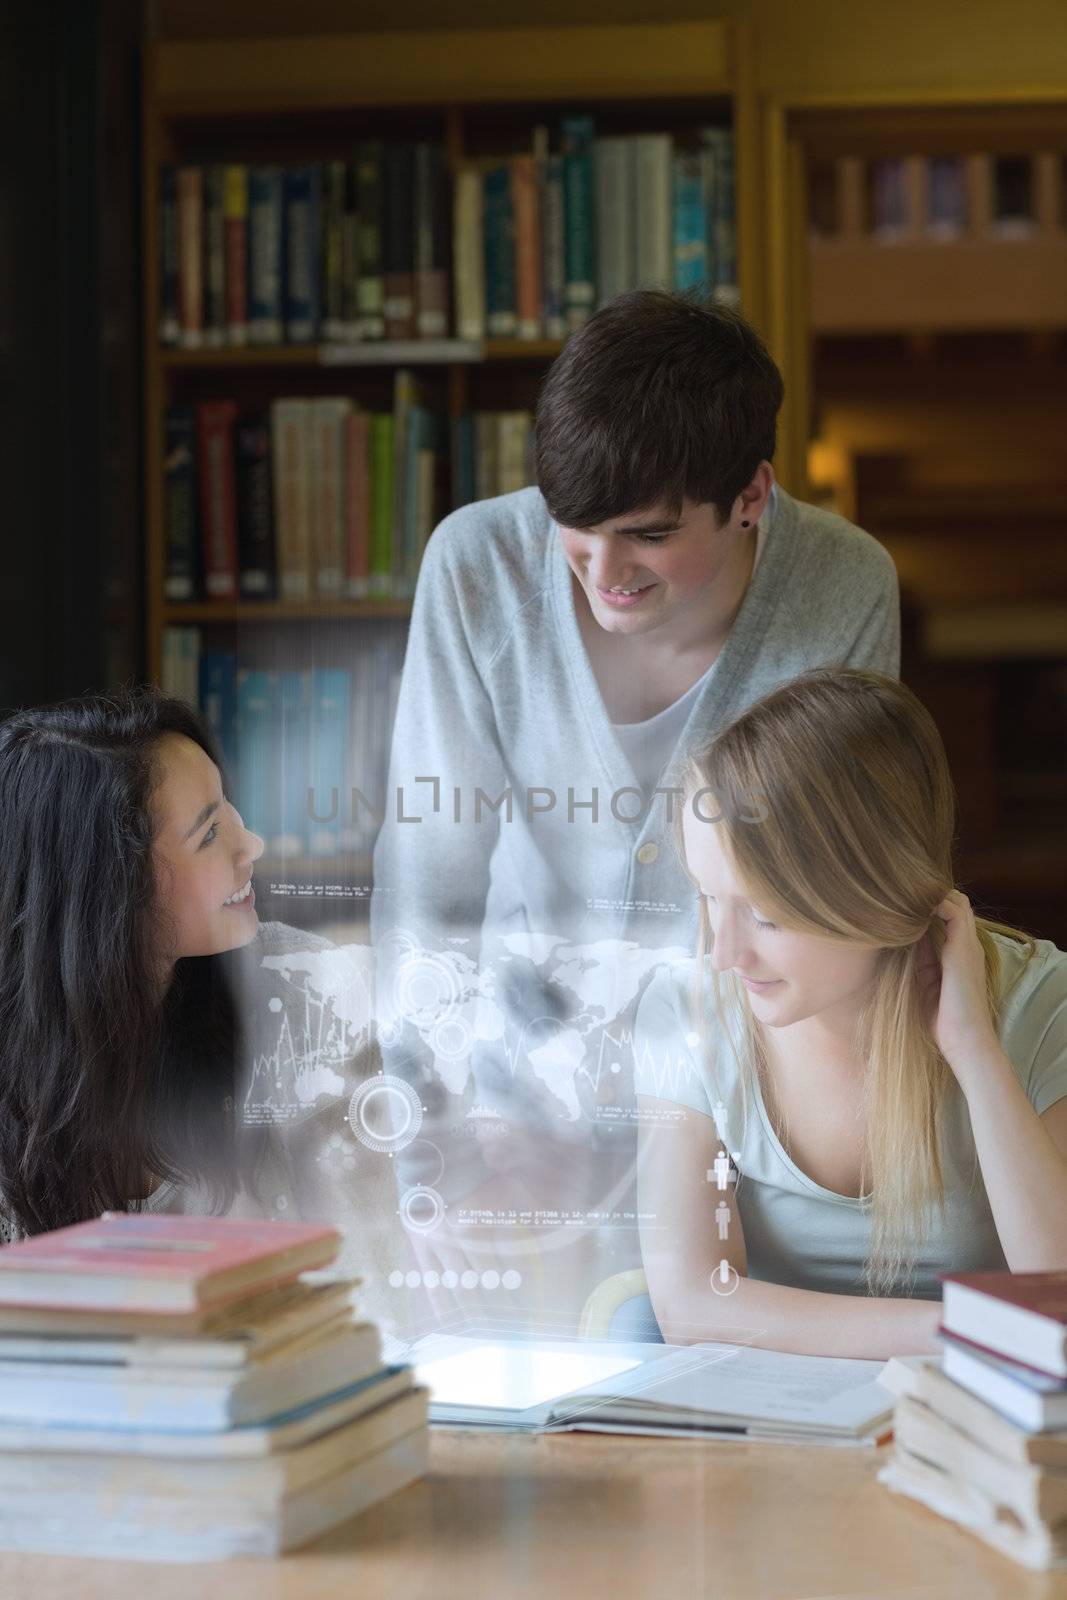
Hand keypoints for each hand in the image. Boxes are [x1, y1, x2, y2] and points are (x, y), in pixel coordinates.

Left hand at [919, 890, 998, 1077]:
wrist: (964, 1041)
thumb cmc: (944, 1020)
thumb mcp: (926, 983)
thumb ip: (920, 961)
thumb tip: (902, 941)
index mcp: (960, 954)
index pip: (950, 916)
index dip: (928, 908)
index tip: (902, 909)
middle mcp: (967, 946)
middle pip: (955, 903)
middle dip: (930, 898)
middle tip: (903, 901)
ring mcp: (968, 945)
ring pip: (957, 902)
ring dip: (933, 898)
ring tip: (906, 901)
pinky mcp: (962, 949)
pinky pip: (954, 912)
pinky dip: (935, 904)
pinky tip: (913, 911)